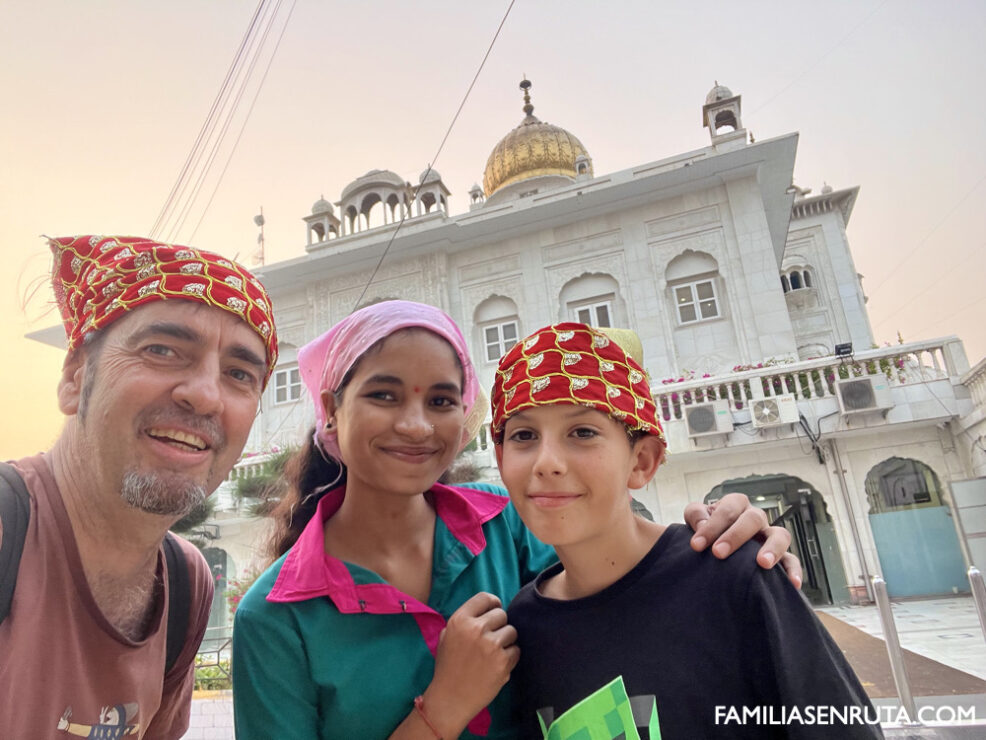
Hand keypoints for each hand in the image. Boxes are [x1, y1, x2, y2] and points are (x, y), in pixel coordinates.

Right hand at [424, 592, 518, 735]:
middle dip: (499, 626)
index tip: (494, 612)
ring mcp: (491, 646)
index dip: (492, 604)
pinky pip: (516, 650)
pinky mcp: (503, 662)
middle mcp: (476, 629)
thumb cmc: (448, 667)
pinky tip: (497, 665)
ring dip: (506, 641)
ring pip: (512, 631)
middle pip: (502, 614)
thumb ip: (464, 621)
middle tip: (490, 640)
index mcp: (459, 620)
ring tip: (494, 653)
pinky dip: (510, 657)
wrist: (450, 699)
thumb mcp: (446, 637)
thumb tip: (486, 609)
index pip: (485, 598)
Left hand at [684, 492, 802, 587]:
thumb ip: (696, 515)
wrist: (712, 549)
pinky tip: (792, 583)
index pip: (729, 508)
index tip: (696, 545)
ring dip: (772, 548)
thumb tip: (702, 524)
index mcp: (736, 505)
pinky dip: (793, 570)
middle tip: (718, 553)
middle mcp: (756, 518)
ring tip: (762, 564)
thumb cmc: (706, 531)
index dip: (712, 525)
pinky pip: (791, 561)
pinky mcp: (779, 557)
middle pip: (754, 518)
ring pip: (780, 535)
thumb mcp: (696, 519)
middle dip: (735, 536)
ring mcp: (769, 536)